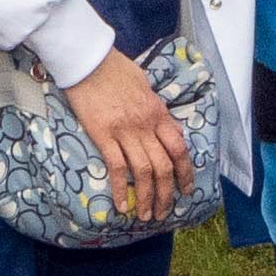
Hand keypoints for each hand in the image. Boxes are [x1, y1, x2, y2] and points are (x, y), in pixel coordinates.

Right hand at [65, 47, 189, 225]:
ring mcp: (125, 131)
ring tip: (145, 216)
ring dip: (147, 198)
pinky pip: (117, 167)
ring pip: (144, 171)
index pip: (179, 148)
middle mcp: (146, 125)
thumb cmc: (114, 68)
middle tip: (164, 212)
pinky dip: (121, 188)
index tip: (186, 189)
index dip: (185, 172)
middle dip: (166, 194)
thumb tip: (165, 125)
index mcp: (158, 113)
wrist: (89, 60)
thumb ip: (155, 109)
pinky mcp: (103, 134)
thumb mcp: (145, 86)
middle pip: (164, 166)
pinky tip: (121, 204)